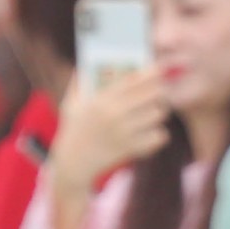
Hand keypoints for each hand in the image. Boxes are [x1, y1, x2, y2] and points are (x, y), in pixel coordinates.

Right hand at [51, 71, 172, 194]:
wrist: (74, 163)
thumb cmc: (73, 130)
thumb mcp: (70, 104)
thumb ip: (77, 84)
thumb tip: (84, 65)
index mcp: (100, 100)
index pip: (132, 80)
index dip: (149, 72)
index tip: (159, 68)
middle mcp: (114, 115)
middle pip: (151, 95)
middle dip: (159, 91)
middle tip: (159, 92)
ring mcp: (124, 132)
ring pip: (157, 114)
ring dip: (159, 112)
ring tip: (154, 112)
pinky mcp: (132, 148)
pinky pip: (159, 136)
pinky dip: (159, 134)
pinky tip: (152, 132)